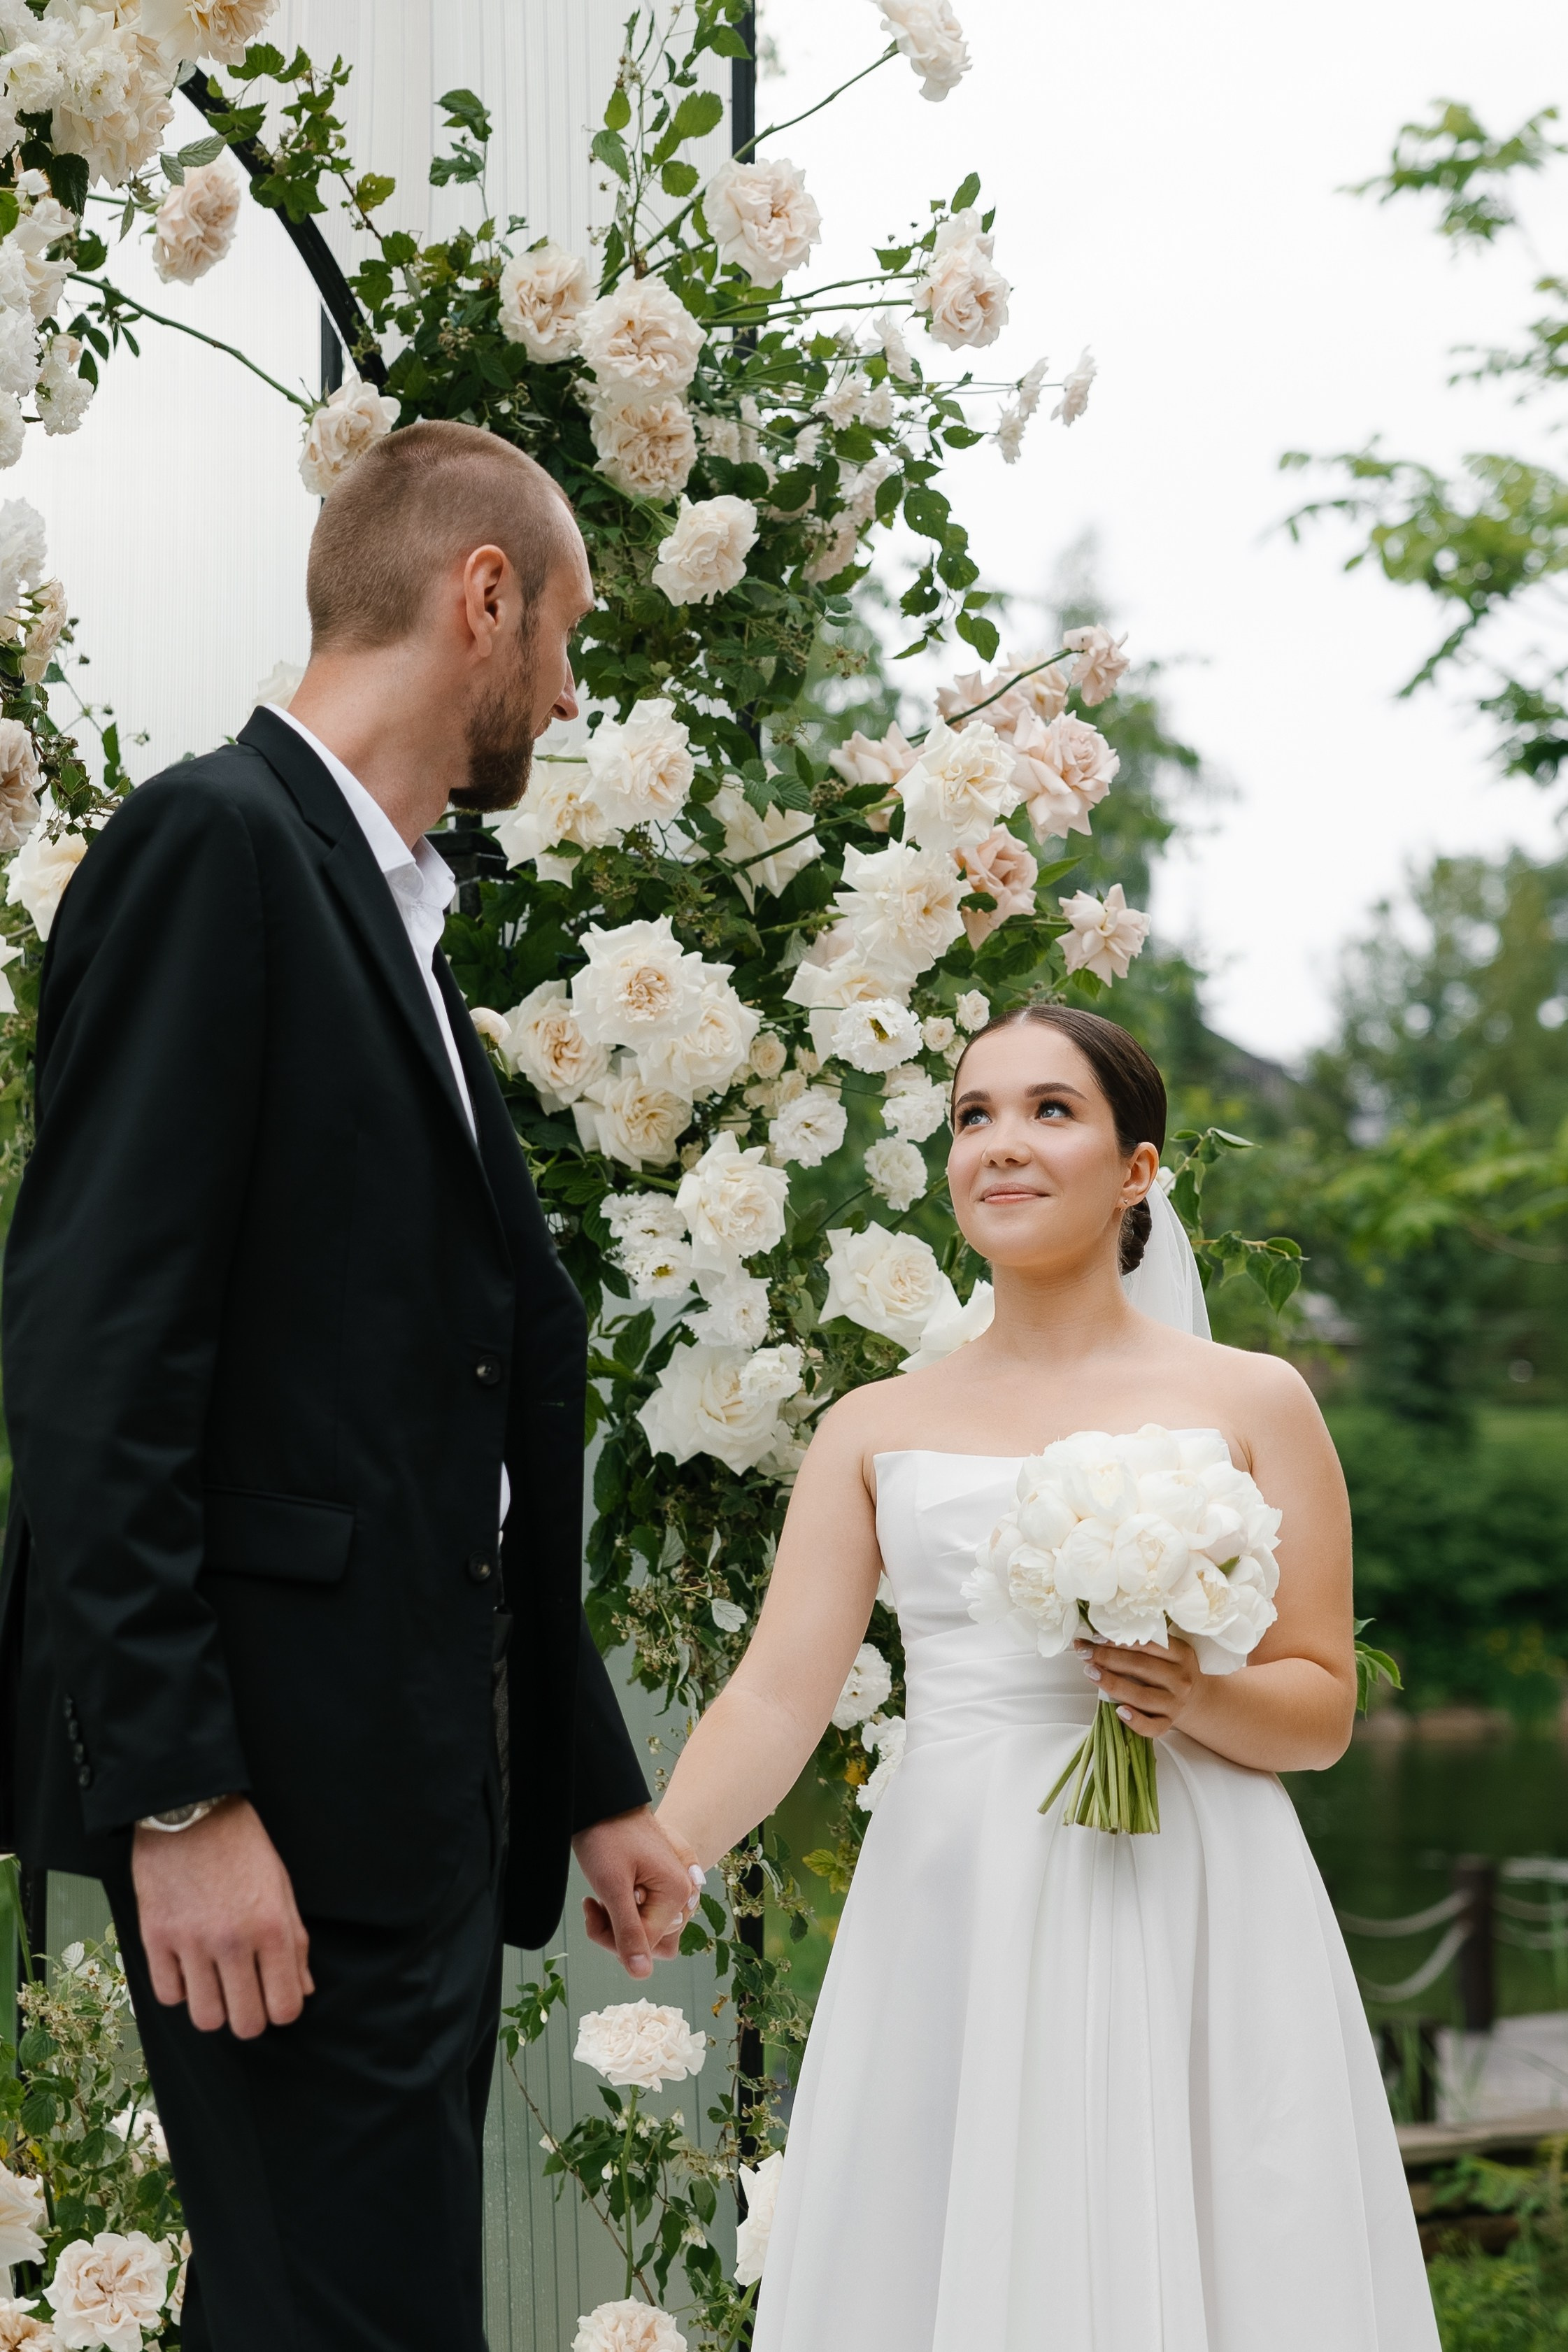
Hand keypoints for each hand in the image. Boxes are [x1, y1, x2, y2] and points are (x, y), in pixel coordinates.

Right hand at [131, 1797, 312, 2038]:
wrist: (191, 1811)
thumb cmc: (242, 1846)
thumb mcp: (282, 1886)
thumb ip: (295, 1942)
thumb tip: (302, 1990)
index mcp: (272, 1927)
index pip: (285, 2007)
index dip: (282, 2010)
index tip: (275, 1999)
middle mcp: (233, 1941)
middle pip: (245, 2024)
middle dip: (249, 2018)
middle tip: (246, 1999)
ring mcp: (191, 1942)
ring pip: (205, 2018)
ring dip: (213, 2008)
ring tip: (216, 1985)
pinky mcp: (155, 1938)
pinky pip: (168, 1996)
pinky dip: (179, 1989)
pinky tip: (188, 1968)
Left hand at [575, 1806, 697, 1978]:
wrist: (604, 1799)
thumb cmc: (607, 1836)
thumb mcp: (612, 1887)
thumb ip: (628, 1932)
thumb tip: (640, 1975)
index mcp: (677, 1895)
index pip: (646, 1945)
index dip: (613, 1939)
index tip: (590, 1909)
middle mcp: (682, 1896)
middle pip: (653, 1945)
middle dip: (619, 1934)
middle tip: (597, 1906)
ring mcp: (672, 1892)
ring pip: (649, 1935)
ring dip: (622, 1925)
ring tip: (602, 1898)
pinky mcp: (659, 1889)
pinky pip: (647, 1919)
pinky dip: (624, 1913)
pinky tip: (608, 1894)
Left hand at [1075, 1635, 1200, 1737]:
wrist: (1195, 1700)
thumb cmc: (1171, 1671)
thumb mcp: (1167, 1652)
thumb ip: (1142, 1645)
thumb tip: (1097, 1639)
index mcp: (1180, 1654)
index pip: (1147, 1644)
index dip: (1119, 1640)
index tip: (1095, 1637)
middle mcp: (1180, 1679)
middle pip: (1141, 1667)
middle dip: (1108, 1658)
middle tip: (1085, 1653)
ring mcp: (1175, 1703)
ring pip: (1142, 1695)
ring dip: (1113, 1684)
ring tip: (1091, 1673)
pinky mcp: (1168, 1724)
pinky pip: (1151, 1726)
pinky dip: (1134, 1720)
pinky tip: (1118, 1711)